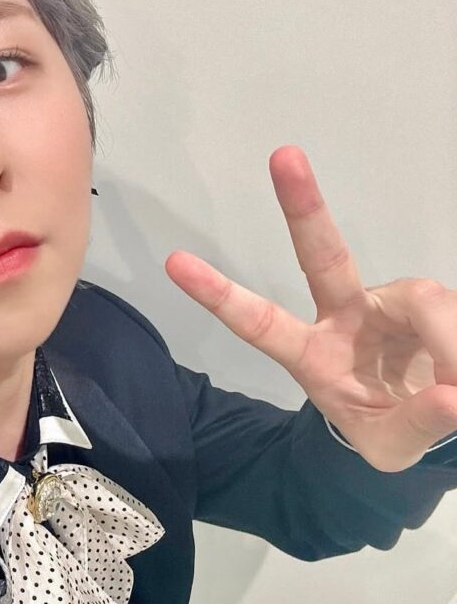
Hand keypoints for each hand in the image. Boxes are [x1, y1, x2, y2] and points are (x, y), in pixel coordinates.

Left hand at [164, 145, 456, 472]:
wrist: (426, 421)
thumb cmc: (385, 427)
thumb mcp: (390, 447)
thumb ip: (415, 425)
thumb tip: (450, 397)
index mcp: (312, 354)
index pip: (260, 323)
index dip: (219, 295)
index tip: (175, 264)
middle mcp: (345, 315)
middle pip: (322, 256)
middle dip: (303, 207)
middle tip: (282, 156)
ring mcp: (388, 304)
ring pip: (423, 298)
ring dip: (449, 341)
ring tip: (455, 389)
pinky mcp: (429, 302)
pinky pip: (452, 311)